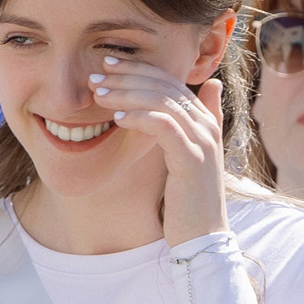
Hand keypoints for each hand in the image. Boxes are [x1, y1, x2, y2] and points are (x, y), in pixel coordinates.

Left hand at [93, 59, 230, 245]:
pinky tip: (117, 117)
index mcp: (205, 122)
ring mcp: (202, 142)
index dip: (139, 69)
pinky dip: (140, 116)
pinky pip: (164, 126)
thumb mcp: (186, 158)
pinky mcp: (192, 159)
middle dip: (128, 76)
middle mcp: (207, 126)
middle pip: (165, 86)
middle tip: (97, 76)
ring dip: (127, 93)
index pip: (171, 81)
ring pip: (163, 101)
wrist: (202, 238)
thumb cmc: (187, 201)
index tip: (109, 66)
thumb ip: (186, 128)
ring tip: (99, 94)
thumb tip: (206, 90)